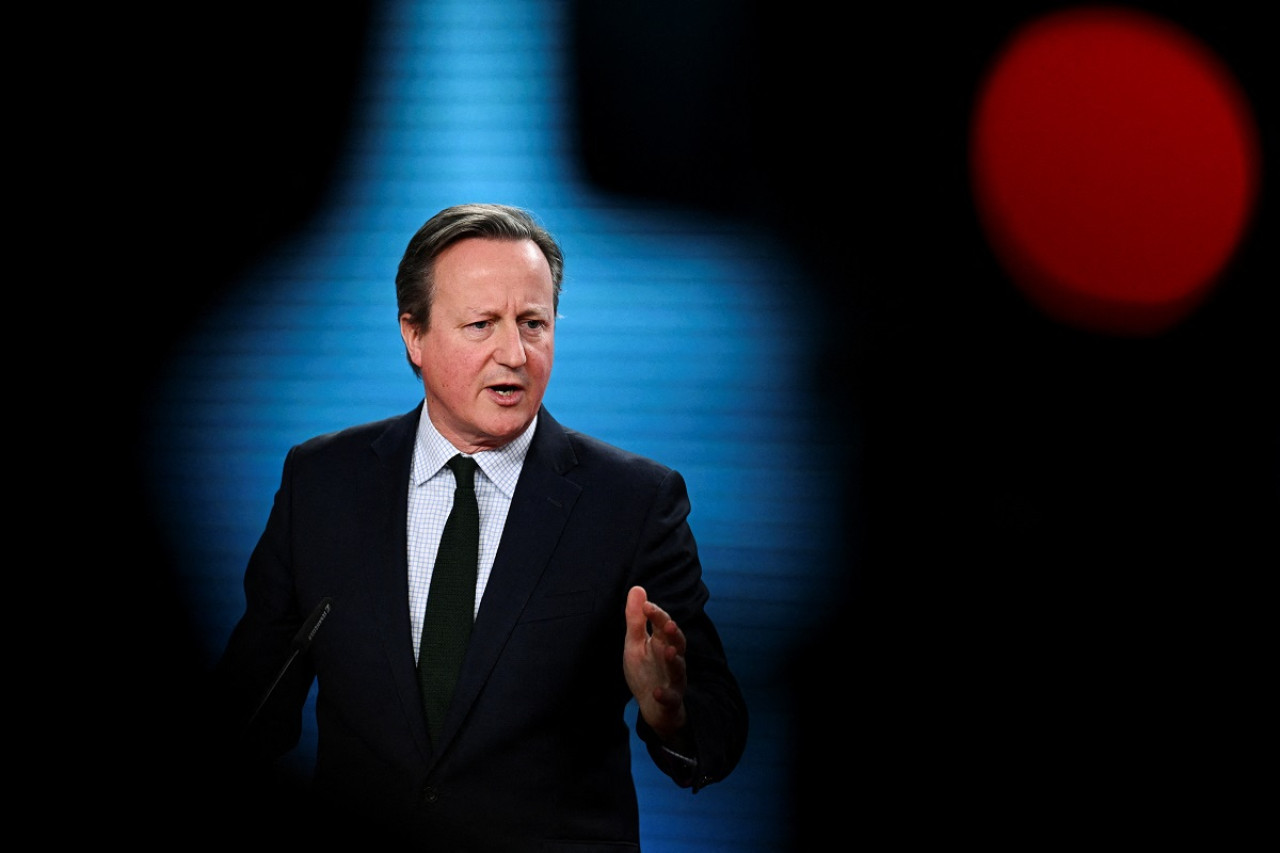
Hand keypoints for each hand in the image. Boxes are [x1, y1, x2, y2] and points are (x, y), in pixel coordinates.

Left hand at [623, 585, 687, 740]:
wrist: (653, 706)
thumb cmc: (645, 670)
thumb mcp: (635, 643)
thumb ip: (636, 619)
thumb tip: (637, 588)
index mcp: (662, 642)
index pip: (663, 625)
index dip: (657, 615)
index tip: (646, 605)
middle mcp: (671, 658)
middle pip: (676, 643)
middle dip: (674, 634)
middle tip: (669, 624)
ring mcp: (673, 679)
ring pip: (678, 668)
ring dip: (675, 660)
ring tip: (669, 652)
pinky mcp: (671, 699)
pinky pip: (671, 697)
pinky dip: (665, 695)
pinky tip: (658, 692)